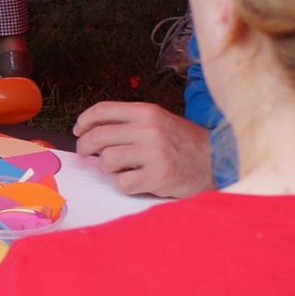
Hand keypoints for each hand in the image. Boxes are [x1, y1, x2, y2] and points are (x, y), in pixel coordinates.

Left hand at [72, 102, 213, 199]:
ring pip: (107, 162)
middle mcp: (148, 130)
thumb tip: (90, 132)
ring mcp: (153, 154)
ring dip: (109, 168)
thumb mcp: (159, 121)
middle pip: (98, 137)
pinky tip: (139, 180)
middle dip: (85, 147)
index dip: (84, 121)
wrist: (216, 161)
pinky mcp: (157, 178)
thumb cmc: (183, 142)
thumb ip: (129, 123)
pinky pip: (122, 183)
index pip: (103, 110)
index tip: (78, 130)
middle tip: (85, 154)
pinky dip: (126, 184)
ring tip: (124, 168)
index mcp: (147, 112)